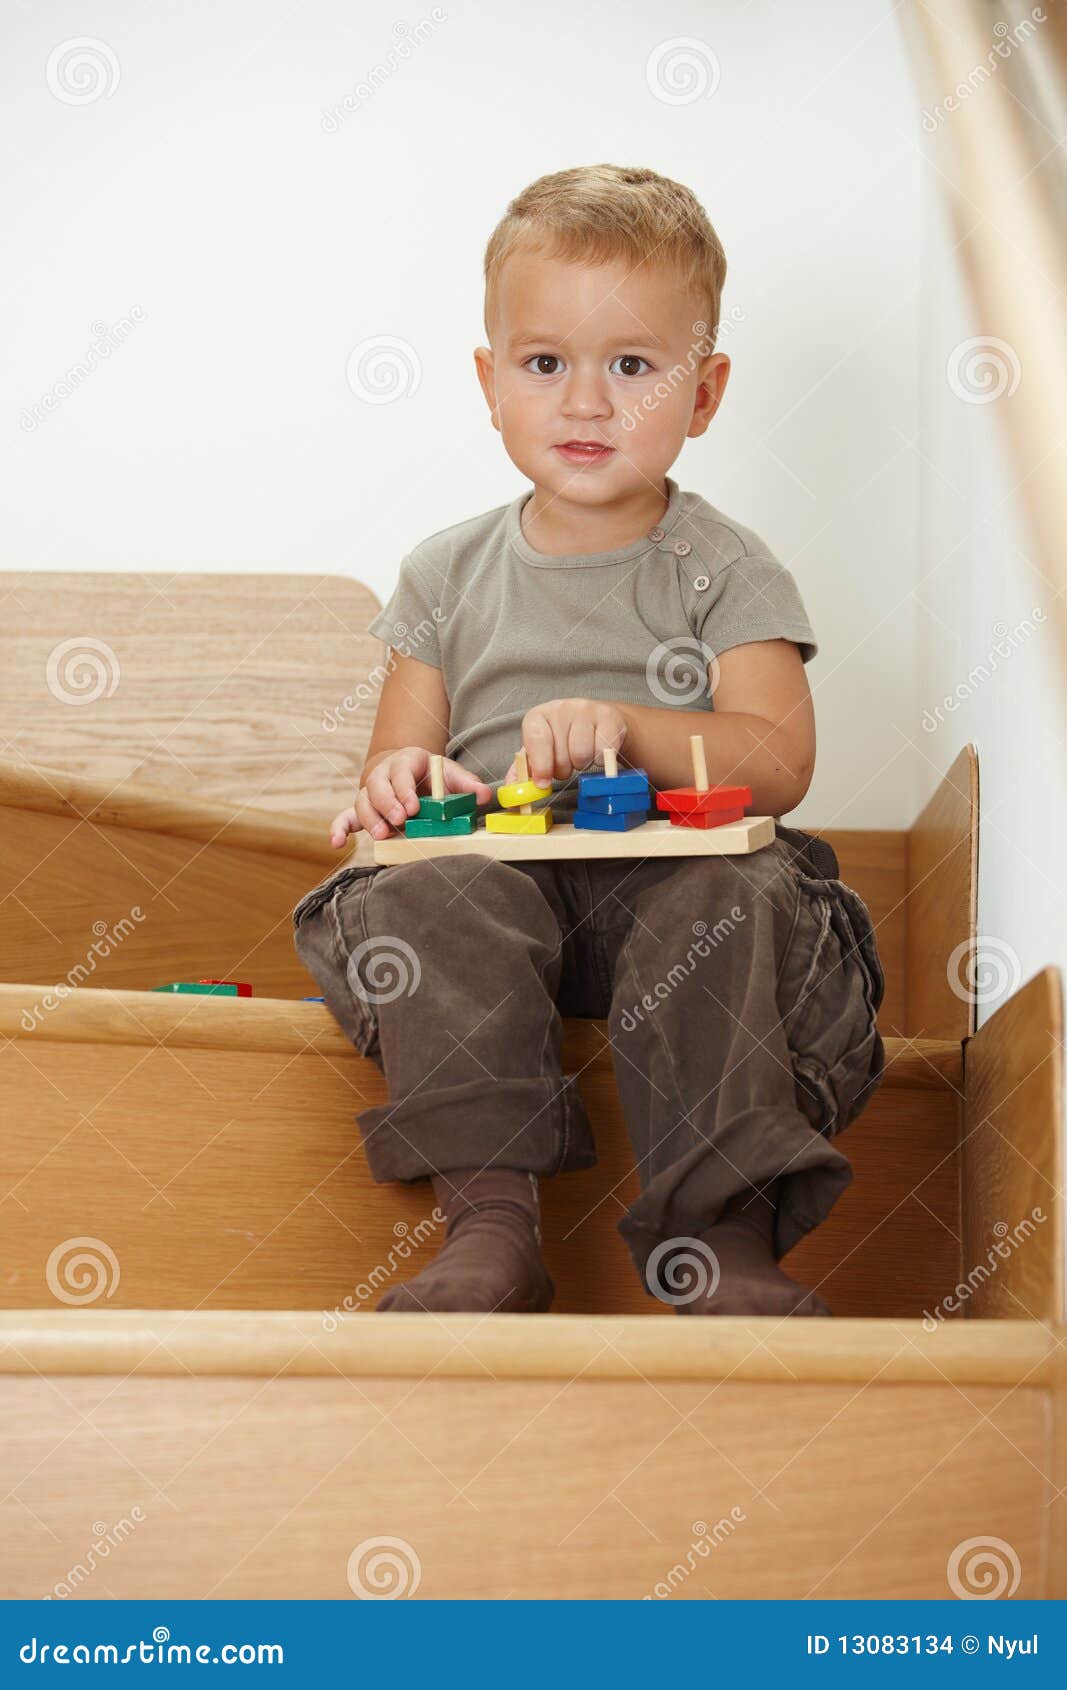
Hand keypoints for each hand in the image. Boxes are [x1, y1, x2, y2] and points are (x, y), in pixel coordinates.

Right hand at [328, 747, 493, 846]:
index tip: (412, 807)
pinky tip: (338, 843)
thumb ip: (467, 784)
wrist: (412, 775)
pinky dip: (339, 828)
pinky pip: (346, 817)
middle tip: (399, 820)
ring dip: (369, 818)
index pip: (401, 771)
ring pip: (362, 802)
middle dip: (387, 804)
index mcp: (406, 761)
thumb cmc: (433, 777)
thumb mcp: (451, 775)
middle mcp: (383, 774)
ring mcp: (371, 793)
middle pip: (377, 786)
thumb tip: (484, 795)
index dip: (404, 789)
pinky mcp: (364, 810)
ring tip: (382, 834)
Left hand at [502, 699, 627, 787]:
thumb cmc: (566, 738)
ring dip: (583, 764)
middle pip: (561, 755)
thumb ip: (525, 770)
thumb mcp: (541, 751)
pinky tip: (598, 751)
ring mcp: (585, 709)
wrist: (600, 722)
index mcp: (538, 716)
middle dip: (564, 768)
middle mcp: (560, 708)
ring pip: (582, 755)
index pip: (537, 739)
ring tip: (582, 756)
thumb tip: (512, 787)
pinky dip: (601, 760)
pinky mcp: (608, 716)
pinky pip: (603, 751)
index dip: (540, 765)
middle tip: (567, 762)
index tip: (543, 783)